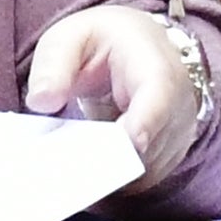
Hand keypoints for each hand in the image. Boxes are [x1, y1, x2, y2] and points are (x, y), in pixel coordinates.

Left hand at [27, 0, 213, 188]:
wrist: (138, 46)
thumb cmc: (103, 41)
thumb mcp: (70, 38)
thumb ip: (53, 65)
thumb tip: (42, 101)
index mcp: (154, 64)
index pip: (159, 97)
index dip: (144, 124)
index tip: (126, 144)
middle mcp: (179, 101)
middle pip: (152, 143)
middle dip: (108, 160)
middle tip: (63, 170)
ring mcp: (178, 131)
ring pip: (146, 168)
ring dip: (107, 174)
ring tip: (66, 170)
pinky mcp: (169, 154)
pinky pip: (143, 180)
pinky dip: (114, 182)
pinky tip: (84, 173)